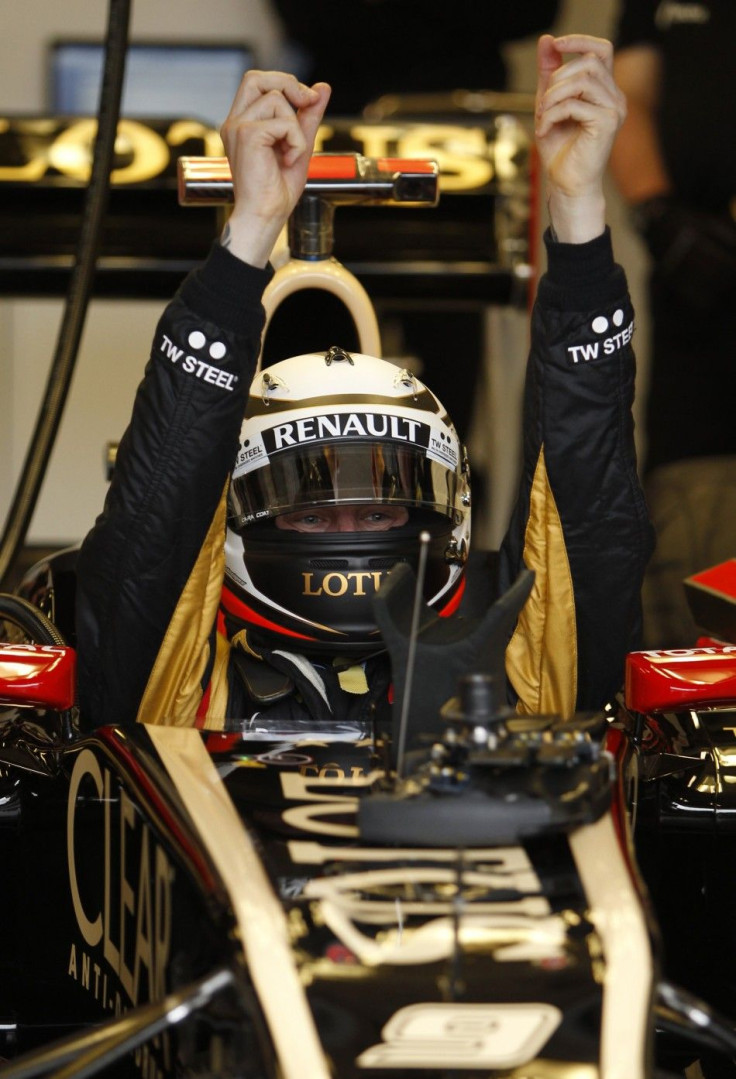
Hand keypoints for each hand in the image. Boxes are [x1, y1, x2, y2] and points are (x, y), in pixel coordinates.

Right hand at [219, 71, 330, 265]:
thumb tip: (323, 88)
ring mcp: (238, 127)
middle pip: (257, 78)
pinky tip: (289, 160)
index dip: (284, 83)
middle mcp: (235, 122)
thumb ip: (308, 117)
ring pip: (277, 99)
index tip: (308, 101)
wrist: (265, 216)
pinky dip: (296, 141)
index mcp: (242, 124)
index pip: (257, 82)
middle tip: (308, 104)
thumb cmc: (276, 191)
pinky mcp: (246, 135)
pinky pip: (284, 122)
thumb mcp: (299, 145)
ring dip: (296, 128)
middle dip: (289, 84)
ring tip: (291, 154)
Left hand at [535, 34, 625, 242]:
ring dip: (553, 96)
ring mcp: (614, 109)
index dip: (579, 41)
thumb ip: (549, 74)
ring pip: (583, 80)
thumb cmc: (560, 150)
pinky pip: (575, 104)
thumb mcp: (549, 105)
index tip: (555, 44)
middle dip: (557, 77)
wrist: (566, 185)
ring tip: (541, 116)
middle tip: (541, 102)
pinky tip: (543, 130)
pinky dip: (552, 114)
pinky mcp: (607, 123)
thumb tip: (546, 40)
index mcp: (604, 91)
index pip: (601, 50)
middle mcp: (615, 97)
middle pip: (589, 62)